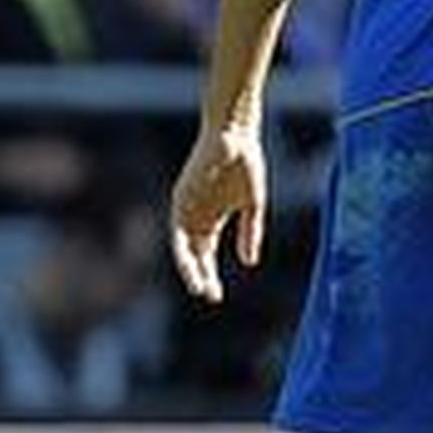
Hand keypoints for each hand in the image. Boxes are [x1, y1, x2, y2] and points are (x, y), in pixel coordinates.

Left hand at [169, 124, 266, 303]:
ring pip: (183, 248)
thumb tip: (249, 262)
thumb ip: (249, 233)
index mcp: (211, 218)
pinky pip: (179, 232)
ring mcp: (186, 209)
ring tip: (199, 288)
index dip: (210, 274)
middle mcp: (195, 217)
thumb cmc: (246, 164)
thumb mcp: (252, 204)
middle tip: (209, 296)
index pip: (205, 253)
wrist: (234, 136)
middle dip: (200, 276)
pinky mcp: (182, 200)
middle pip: (193, 255)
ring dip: (190, 269)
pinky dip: (184, 251)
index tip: (216, 295)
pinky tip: (192, 266)